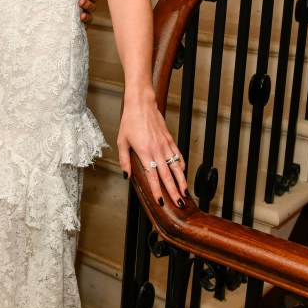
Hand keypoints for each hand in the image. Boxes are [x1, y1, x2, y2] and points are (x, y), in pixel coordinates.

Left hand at [117, 92, 187, 207]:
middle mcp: (157, 150)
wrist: (141, 104)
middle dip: (173, 191)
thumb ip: (124, 160)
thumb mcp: (122, 141)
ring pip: (176, 167)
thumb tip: (126, 175)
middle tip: (179, 204)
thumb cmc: (130, 121)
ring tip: (185, 193)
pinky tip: (183, 174)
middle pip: (167, 175)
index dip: (157, 190)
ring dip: (181, 181)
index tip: (161, 201)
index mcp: (145, 152)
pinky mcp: (170, 140)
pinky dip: (181, 166)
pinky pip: (178, 156)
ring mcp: (165, 145)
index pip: (153, 176)